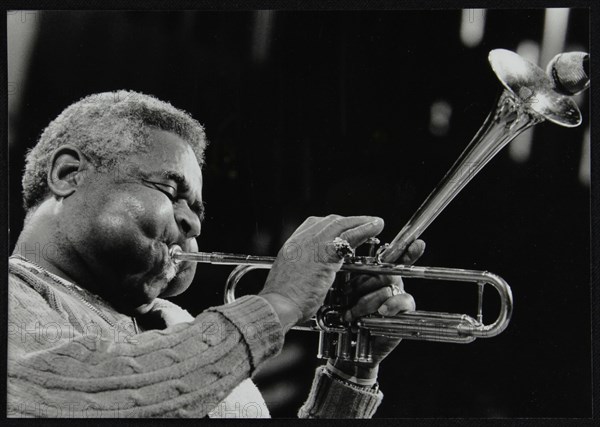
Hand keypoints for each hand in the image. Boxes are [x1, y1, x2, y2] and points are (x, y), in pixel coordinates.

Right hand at [259, 215, 383, 331]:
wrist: (277, 305)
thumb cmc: (283, 300)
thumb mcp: (290, 278)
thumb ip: (303, 270)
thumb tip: (314, 273)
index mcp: (292, 245)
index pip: (314, 225)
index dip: (332, 225)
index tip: (344, 228)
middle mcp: (301, 240)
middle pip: (329, 221)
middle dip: (349, 221)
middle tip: (365, 223)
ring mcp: (312, 243)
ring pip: (340, 224)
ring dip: (360, 222)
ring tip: (375, 223)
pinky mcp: (324, 253)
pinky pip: (348, 236)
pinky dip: (364, 230)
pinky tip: (374, 228)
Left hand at [330, 239, 425, 379]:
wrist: (346, 347)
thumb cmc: (341, 314)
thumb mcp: (339, 290)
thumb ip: (347, 270)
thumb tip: (346, 249)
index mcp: (373, 271)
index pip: (390, 254)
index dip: (405, 248)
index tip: (417, 243)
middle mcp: (387, 281)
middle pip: (387, 269)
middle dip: (364, 283)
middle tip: (347, 295)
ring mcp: (396, 295)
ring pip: (390, 285)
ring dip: (368, 300)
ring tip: (352, 314)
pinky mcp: (403, 312)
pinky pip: (404, 300)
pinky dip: (391, 305)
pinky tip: (381, 313)